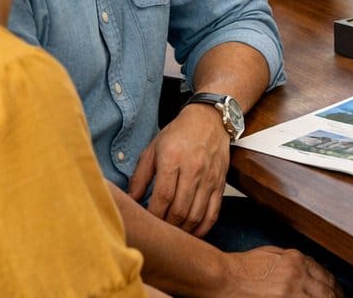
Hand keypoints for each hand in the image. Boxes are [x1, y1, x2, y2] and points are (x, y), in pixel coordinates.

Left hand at [128, 103, 229, 236]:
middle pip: (179, 209)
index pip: (163, 196)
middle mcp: (193, 169)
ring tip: (172, 233)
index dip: (153, 215)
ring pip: (196, 215)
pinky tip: (192, 232)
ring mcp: (209, 177)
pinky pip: (213, 212)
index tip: (146, 223)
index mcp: (173, 159)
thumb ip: (140, 177)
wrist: (210, 120)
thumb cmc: (179, 134)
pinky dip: (203, 227)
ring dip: (183, 230)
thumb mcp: (153, 149)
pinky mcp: (220, 183)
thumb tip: (131, 201)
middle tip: (158, 231)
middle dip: (167, 226)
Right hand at [221, 247, 338, 297]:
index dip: (334, 288)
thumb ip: (290, 261)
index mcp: (296, 260)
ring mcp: (290, 291)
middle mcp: (297, 274)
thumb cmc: (240, 268)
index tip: (336, 294)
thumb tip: (306, 269)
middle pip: (327, 291)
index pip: (325, 275)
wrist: (222, 277)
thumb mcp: (270, 255)